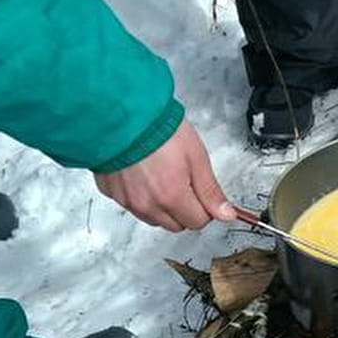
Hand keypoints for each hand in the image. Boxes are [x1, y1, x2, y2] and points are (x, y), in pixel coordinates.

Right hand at [93, 119, 235, 231]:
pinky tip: (143, 175)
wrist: (120, 113)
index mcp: (172, 196)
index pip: (198, 221)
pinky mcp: (111, 193)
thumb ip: (210, 190)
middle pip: (176, 224)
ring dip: (162, 206)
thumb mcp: (196, 157)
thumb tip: (226, 214)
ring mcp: (127, 200)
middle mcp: (148, 204)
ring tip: (163, 176)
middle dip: (185, 209)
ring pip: (154, 218)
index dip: (205, 208)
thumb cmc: (157, 129)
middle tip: (184, 182)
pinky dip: (140, 197)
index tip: (203, 193)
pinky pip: (132, 205)